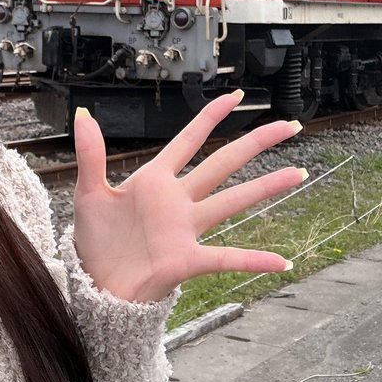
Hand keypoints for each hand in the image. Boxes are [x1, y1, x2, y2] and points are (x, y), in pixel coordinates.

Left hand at [71, 91, 306, 303]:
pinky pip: (226, 257)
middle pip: (223, 163)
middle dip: (256, 142)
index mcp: (155, 181)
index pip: (189, 140)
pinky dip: (254, 259)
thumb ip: (91, 154)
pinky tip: (282, 261)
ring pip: (233, 201)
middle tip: (289, 125)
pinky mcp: (186, 259)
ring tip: (298, 173)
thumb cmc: (95, 241)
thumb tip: (82, 114)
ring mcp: (186, 230)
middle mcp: (178, 201)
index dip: (211, 116)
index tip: (236, 95)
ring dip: (267, 187)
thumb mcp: (88, 193)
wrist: (94, 285)